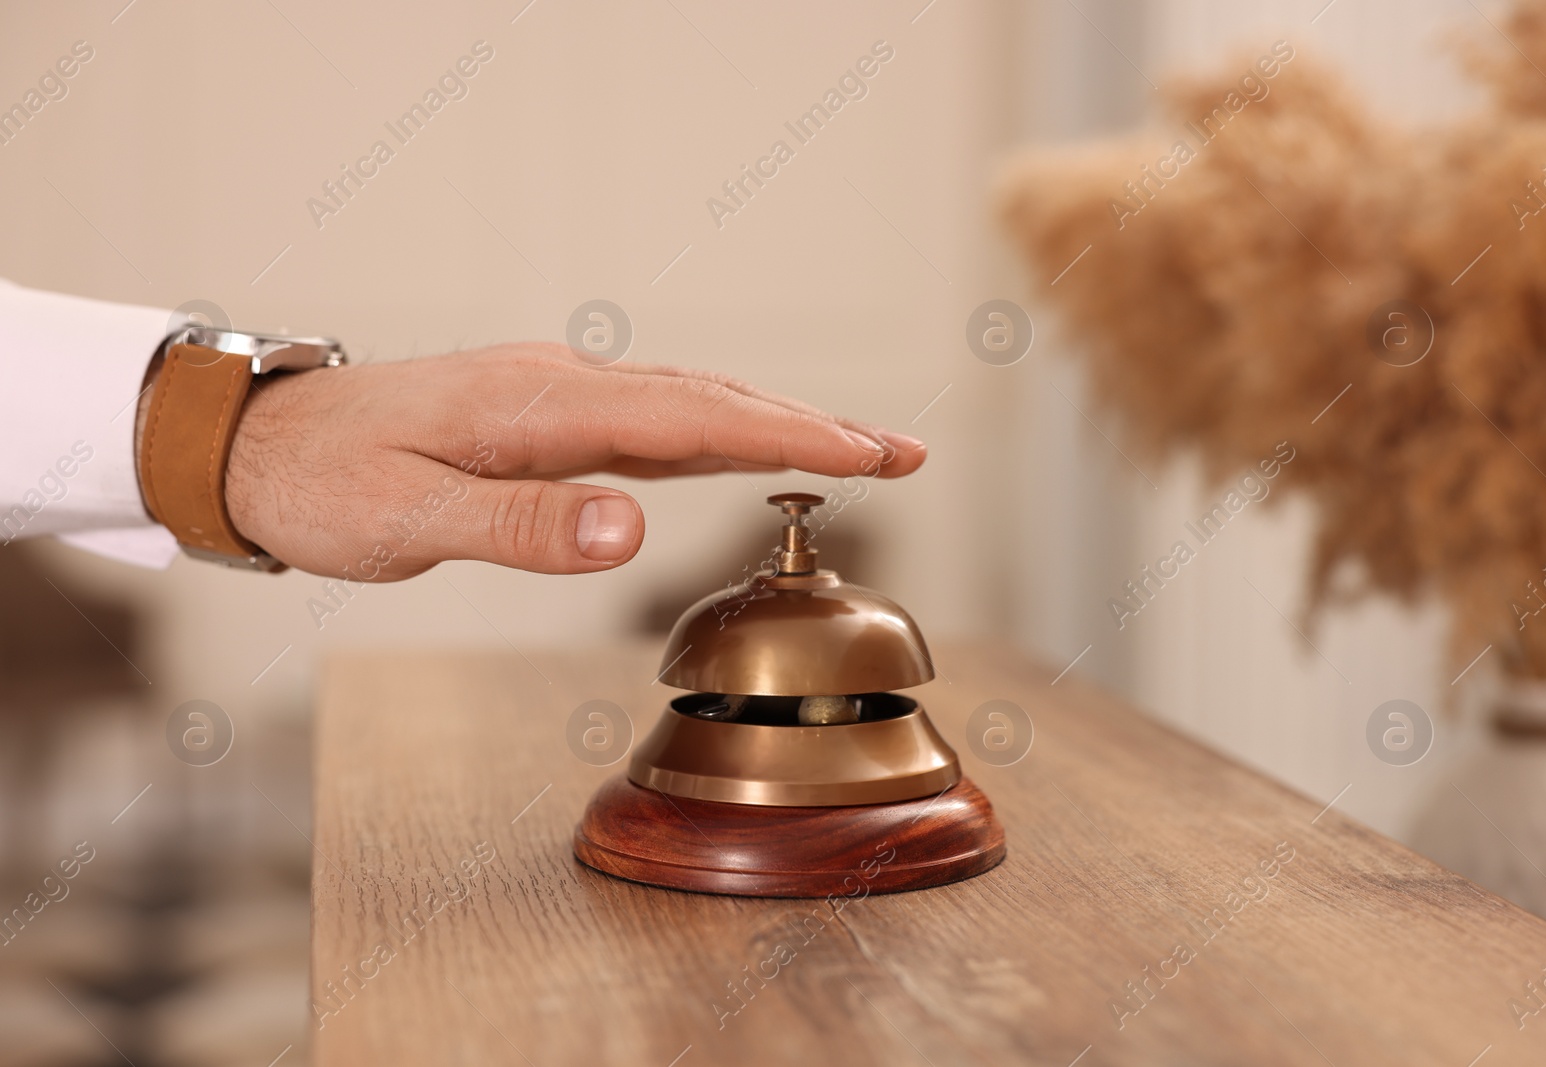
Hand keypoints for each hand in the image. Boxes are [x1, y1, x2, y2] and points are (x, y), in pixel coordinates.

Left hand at [222, 344, 925, 579]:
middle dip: (813, 424)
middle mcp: (560, 385)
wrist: (258, 443)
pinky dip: (721, 426)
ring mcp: (555, 392)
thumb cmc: (326, 485)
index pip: (690, 419)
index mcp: (539, 407)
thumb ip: (521, 526)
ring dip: (777, 420)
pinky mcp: (546, 411)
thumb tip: (632, 528)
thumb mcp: (407, 519)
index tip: (868, 453)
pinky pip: (654, 414)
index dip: (787, 435)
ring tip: (856, 448)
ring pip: (690, 400)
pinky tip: (747, 441)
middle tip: (902, 453)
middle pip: (711, 397)